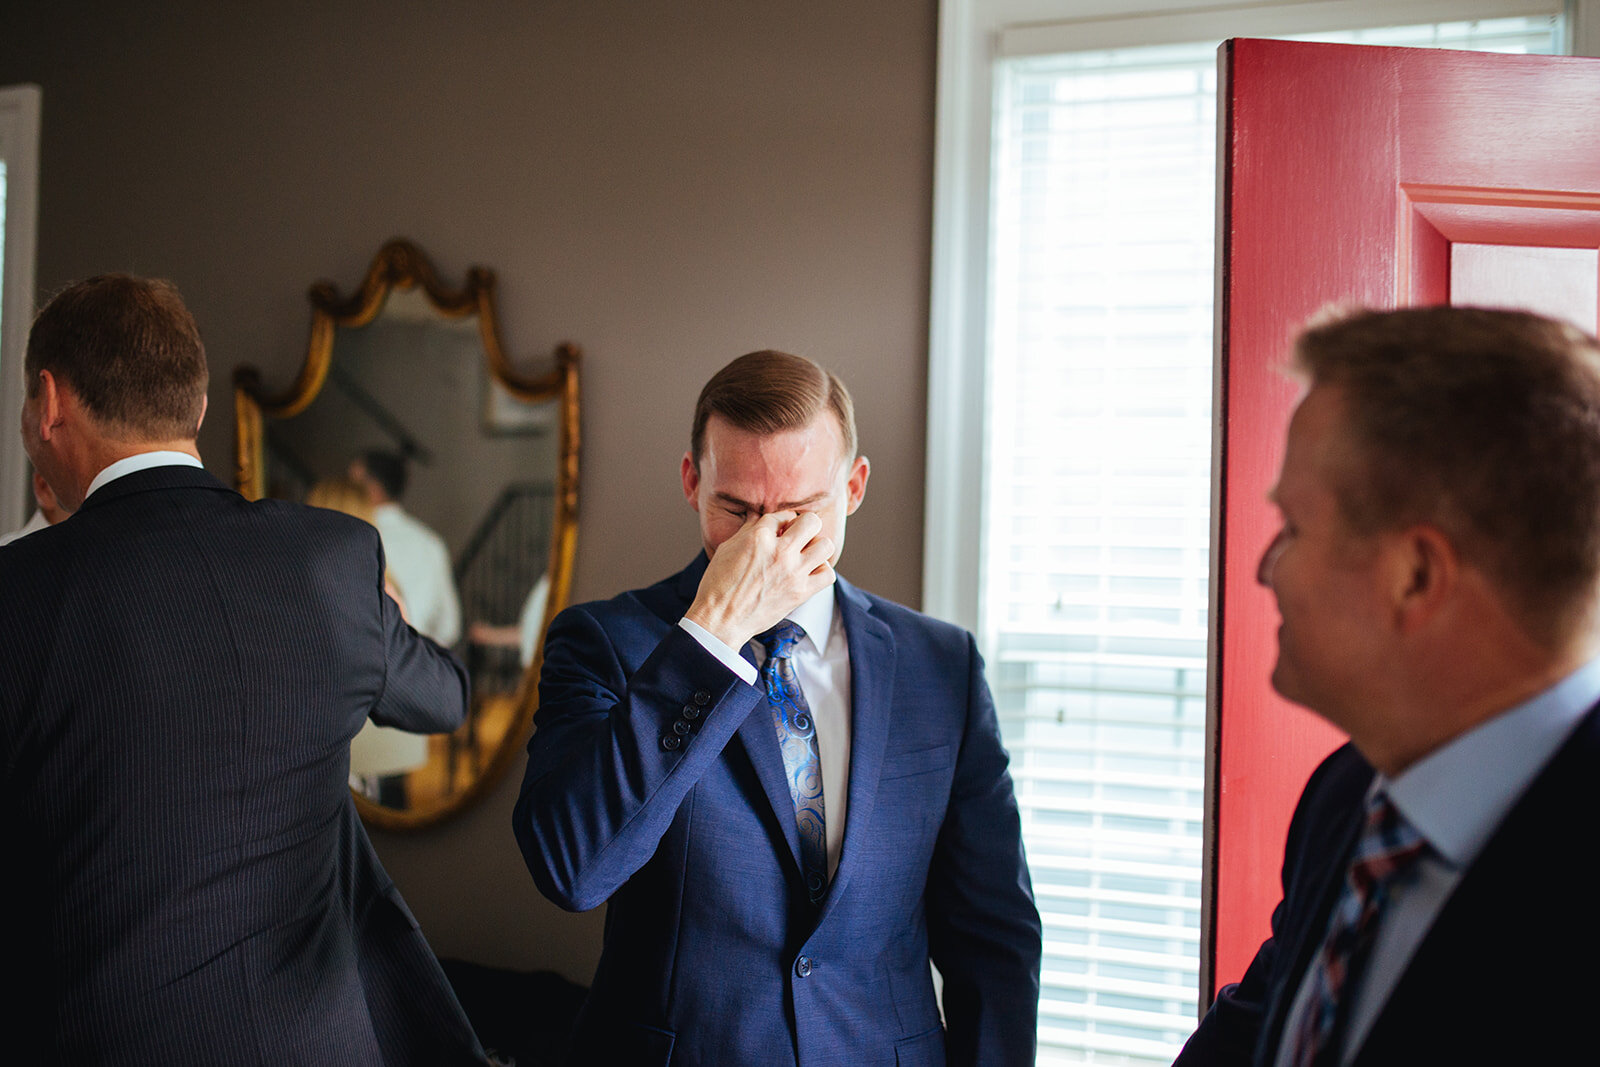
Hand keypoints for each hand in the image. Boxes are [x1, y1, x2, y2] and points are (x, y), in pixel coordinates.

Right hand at [684, 511, 835, 650]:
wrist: (721, 620)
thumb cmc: (718, 585)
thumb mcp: (727, 548)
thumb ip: (747, 531)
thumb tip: (758, 517)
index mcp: (759, 537)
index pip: (783, 515)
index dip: (782, 521)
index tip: (779, 530)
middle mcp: (780, 552)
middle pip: (811, 521)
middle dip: (805, 525)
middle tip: (797, 536)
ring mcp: (793, 573)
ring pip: (825, 546)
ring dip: (817, 547)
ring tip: (805, 554)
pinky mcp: (800, 593)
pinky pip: (828, 574)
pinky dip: (822, 571)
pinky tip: (809, 573)